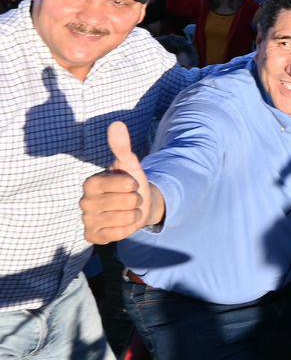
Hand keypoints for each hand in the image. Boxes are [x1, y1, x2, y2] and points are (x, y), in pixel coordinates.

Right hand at [81, 122, 162, 243]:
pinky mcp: (92, 236)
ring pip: (124, 218)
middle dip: (136, 200)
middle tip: (130, 199)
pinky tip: (123, 223)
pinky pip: (118, 234)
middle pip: (126, 202)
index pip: (120, 184)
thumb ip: (122, 146)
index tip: (131, 184)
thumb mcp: (130, 164)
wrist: (136, 206)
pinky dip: (127, 229)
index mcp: (90, 183)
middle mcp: (84, 202)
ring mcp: (87, 220)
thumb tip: (116, 124)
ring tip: (129, 210)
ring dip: (134, 215)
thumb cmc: (131, 184)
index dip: (132, 184)